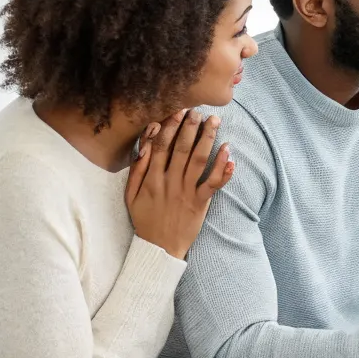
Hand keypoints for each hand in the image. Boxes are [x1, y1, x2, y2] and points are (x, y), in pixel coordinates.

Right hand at [126, 109, 232, 258]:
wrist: (159, 248)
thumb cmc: (145, 219)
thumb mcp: (130, 195)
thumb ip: (136, 170)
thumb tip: (144, 146)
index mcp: (150, 178)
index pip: (160, 146)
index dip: (169, 126)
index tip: (177, 110)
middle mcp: (169, 182)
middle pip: (181, 148)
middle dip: (190, 127)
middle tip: (197, 109)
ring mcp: (186, 192)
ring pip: (198, 160)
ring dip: (208, 138)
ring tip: (215, 121)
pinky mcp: (200, 202)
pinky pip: (213, 182)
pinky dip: (222, 167)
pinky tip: (228, 151)